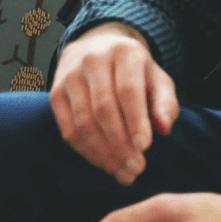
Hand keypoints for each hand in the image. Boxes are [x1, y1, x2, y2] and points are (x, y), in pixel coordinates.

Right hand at [50, 22, 177, 184]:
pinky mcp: (55, 93)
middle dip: (120, 143)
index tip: (145, 148)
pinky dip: (86, 151)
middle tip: (136, 169)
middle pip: (103, 108)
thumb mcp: (157, 78)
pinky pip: (67, 129)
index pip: (127, 90)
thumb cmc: (134, 71)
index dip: (135, 120)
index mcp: (123, 53)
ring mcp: (68, 77)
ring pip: (83, 122)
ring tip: (122, 173)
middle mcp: (91, 60)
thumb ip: (165, 103)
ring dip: (102, 153)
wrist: (96, 48)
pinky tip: (103, 163)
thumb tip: (164, 129)